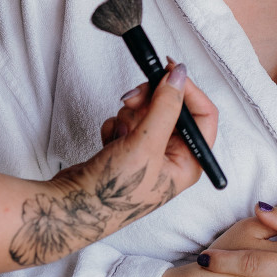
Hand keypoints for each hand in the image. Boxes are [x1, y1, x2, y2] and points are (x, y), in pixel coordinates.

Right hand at [12, 65, 219, 266]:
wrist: (72, 207)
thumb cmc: (114, 192)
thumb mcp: (146, 144)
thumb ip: (166, 107)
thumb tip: (180, 76)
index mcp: (189, 163)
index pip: (204, 115)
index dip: (189, 89)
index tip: (169, 69)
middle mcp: (173, 158)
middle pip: (174, 108)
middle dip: (151, 100)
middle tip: (132, 96)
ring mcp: (150, 153)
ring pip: (149, 111)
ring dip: (131, 114)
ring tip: (120, 131)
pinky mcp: (129, 149)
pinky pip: (130, 120)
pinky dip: (118, 124)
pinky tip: (110, 140)